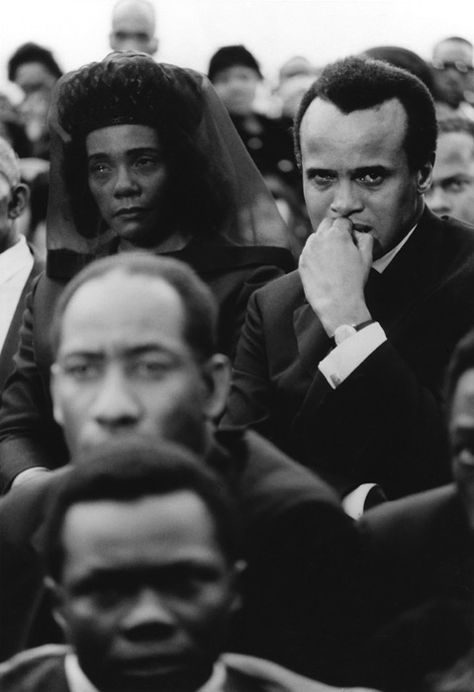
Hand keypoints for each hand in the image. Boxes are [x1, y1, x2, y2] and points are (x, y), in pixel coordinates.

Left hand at [298, 217, 372, 335]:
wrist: (337, 303)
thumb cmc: (354, 281)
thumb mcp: (367, 257)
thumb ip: (365, 238)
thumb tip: (358, 233)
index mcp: (337, 234)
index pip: (342, 221)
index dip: (348, 228)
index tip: (351, 237)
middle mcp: (320, 238)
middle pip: (326, 224)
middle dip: (334, 229)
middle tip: (341, 243)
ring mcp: (308, 250)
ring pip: (315, 237)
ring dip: (323, 240)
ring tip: (332, 256)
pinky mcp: (301, 262)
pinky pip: (308, 251)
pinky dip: (315, 253)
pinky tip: (323, 266)